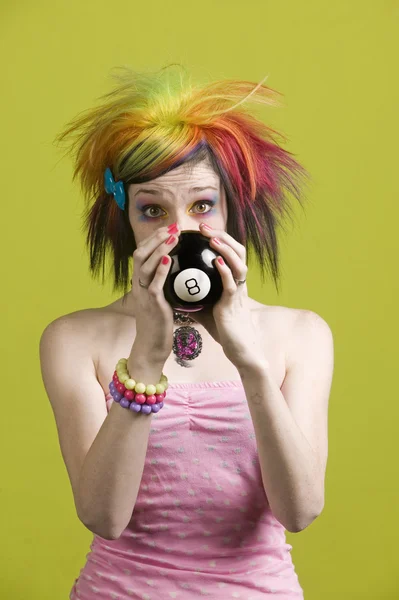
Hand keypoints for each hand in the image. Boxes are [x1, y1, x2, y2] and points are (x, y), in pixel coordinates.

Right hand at [131, 224, 179, 361]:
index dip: (153, 239)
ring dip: (159, 249)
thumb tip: (178, 269)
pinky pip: (154, 284)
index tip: (169, 228)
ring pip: (145, 265)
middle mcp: (138, 285)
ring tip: (173, 237)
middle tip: (173, 227)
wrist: (152, 345)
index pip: (142, 253)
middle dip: (156, 238)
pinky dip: (161, 270)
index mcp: (140, 282)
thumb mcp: (160, 298)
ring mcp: (143, 294)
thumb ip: (164, 283)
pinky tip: (169, 259)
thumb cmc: (159, 323)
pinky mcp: (152, 304)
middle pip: (140, 254)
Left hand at [192, 223, 267, 371]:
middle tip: (204, 227)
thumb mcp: (206, 305)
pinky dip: (225, 271)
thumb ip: (194, 294)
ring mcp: (238, 292)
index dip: (218, 238)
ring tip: (213, 240)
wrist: (237, 347)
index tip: (201, 229)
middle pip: (238, 251)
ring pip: (239, 264)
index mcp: (232, 280)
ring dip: (226, 250)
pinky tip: (216, 262)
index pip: (229, 252)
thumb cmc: (223, 327)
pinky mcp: (234, 304)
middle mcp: (239, 282)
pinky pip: (232, 284)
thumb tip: (174, 285)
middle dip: (222, 236)